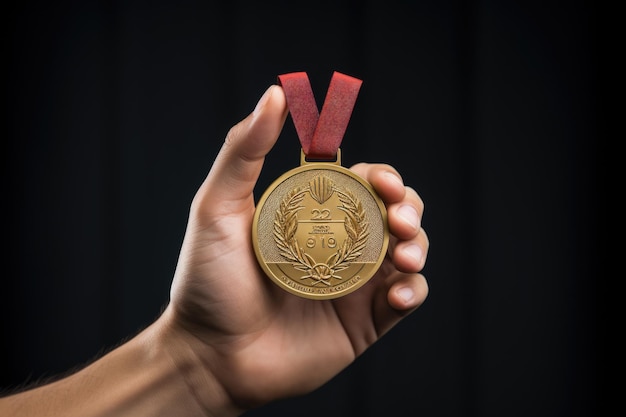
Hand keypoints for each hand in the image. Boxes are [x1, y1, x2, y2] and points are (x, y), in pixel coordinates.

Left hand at [163, 84, 428, 411]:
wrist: (211, 356)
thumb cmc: (207, 281)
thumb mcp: (217, 208)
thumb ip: (243, 152)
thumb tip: (275, 95)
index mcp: (312, 215)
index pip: (361, 183)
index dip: (382, 176)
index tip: (381, 183)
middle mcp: (338, 245)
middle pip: (394, 212)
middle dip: (407, 207)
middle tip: (397, 218)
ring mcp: (354, 283)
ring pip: (409, 250)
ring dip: (419, 244)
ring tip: (404, 253)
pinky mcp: (366, 322)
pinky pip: (406, 297)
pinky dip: (414, 289)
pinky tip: (398, 293)